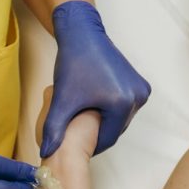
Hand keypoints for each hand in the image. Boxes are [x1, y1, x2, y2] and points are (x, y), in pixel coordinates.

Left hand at [41, 0, 149, 157]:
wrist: (83, 35)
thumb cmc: (72, 64)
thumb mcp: (62, 99)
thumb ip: (54, 129)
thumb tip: (46, 154)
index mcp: (122, 104)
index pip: (108, 138)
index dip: (91, 145)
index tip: (75, 146)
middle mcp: (138, 98)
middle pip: (116, 129)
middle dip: (98, 132)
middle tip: (78, 131)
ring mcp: (142, 90)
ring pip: (121, 119)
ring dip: (105, 121)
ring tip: (85, 117)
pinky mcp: (141, 85)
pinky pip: (126, 107)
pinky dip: (112, 110)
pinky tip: (94, 105)